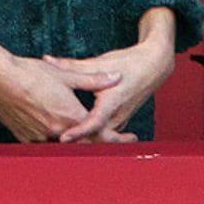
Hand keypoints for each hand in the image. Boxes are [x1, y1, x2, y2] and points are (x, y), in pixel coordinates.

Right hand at [0, 10, 126, 141]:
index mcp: (68, 115)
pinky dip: (55, 138)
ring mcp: (37, 135)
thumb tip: (115, 77)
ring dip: (75, 140)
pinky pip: (44, 142)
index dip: (115, 139)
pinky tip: (59, 129)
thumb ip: (94, 80)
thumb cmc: (32, 74)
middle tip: (113, 135)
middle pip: (82, 143)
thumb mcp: (68, 75)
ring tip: (86, 132)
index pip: (97, 133)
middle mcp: (54, 130)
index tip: (127, 140)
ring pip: (62, 144)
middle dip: (98, 140)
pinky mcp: (23, 136)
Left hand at [42, 7, 174, 142]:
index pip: (96, 121)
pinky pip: (104, 134)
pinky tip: (72, 137)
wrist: (155, 65)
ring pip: (99, 138)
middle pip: (94, 136)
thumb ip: (72, 65)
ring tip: (56, 142)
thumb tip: (48, 61)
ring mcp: (120, 121)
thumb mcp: (101, 62)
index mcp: (114, 100)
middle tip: (51, 142)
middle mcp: (117, 115)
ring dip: (81, 142)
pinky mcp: (119, 122)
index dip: (80, 131)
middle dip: (74, 141)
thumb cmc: (129, 62)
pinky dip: (90, 137)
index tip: (64, 138)